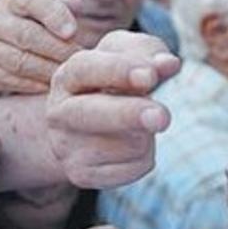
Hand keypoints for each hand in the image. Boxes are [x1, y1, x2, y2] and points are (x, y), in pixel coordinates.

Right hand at [0, 0, 82, 95]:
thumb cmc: (30, 25)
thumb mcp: (44, 11)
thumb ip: (61, 7)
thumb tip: (75, 6)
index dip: (54, 14)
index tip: (72, 32)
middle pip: (27, 35)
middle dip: (57, 49)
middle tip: (76, 59)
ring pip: (20, 62)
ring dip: (48, 70)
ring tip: (66, 73)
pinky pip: (12, 80)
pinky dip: (35, 84)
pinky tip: (50, 84)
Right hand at [46, 30, 179, 186]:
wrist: (85, 128)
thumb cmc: (113, 82)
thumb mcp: (128, 56)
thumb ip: (149, 53)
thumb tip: (169, 64)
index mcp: (67, 77)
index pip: (87, 69)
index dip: (119, 71)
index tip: (149, 76)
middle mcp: (58, 113)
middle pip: (92, 114)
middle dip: (128, 115)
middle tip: (162, 117)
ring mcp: (66, 147)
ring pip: (126, 143)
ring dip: (147, 133)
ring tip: (135, 124)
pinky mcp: (81, 175)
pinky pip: (133, 168)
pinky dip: (145, 157)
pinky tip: (131, 147)